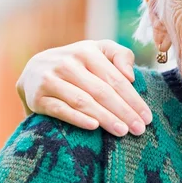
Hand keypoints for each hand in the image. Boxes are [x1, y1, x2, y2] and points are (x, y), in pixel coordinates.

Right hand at [16, 40, 152, 136]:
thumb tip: (131, 76)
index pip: (116, 79)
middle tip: (139, 129)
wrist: (34, 69)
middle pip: (102, 91)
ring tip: (122, 131)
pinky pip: (61, 110)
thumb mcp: (99, 51)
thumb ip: (121, 55)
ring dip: (105, 118)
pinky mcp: (37, 97)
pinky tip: (94, 127)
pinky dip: (78, 118)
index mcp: (87, 51)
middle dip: (124, 112)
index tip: (147, 117)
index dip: (133, 99)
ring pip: (83, 101)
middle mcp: (68, 63)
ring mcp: (51, 79)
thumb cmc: (79, 62)